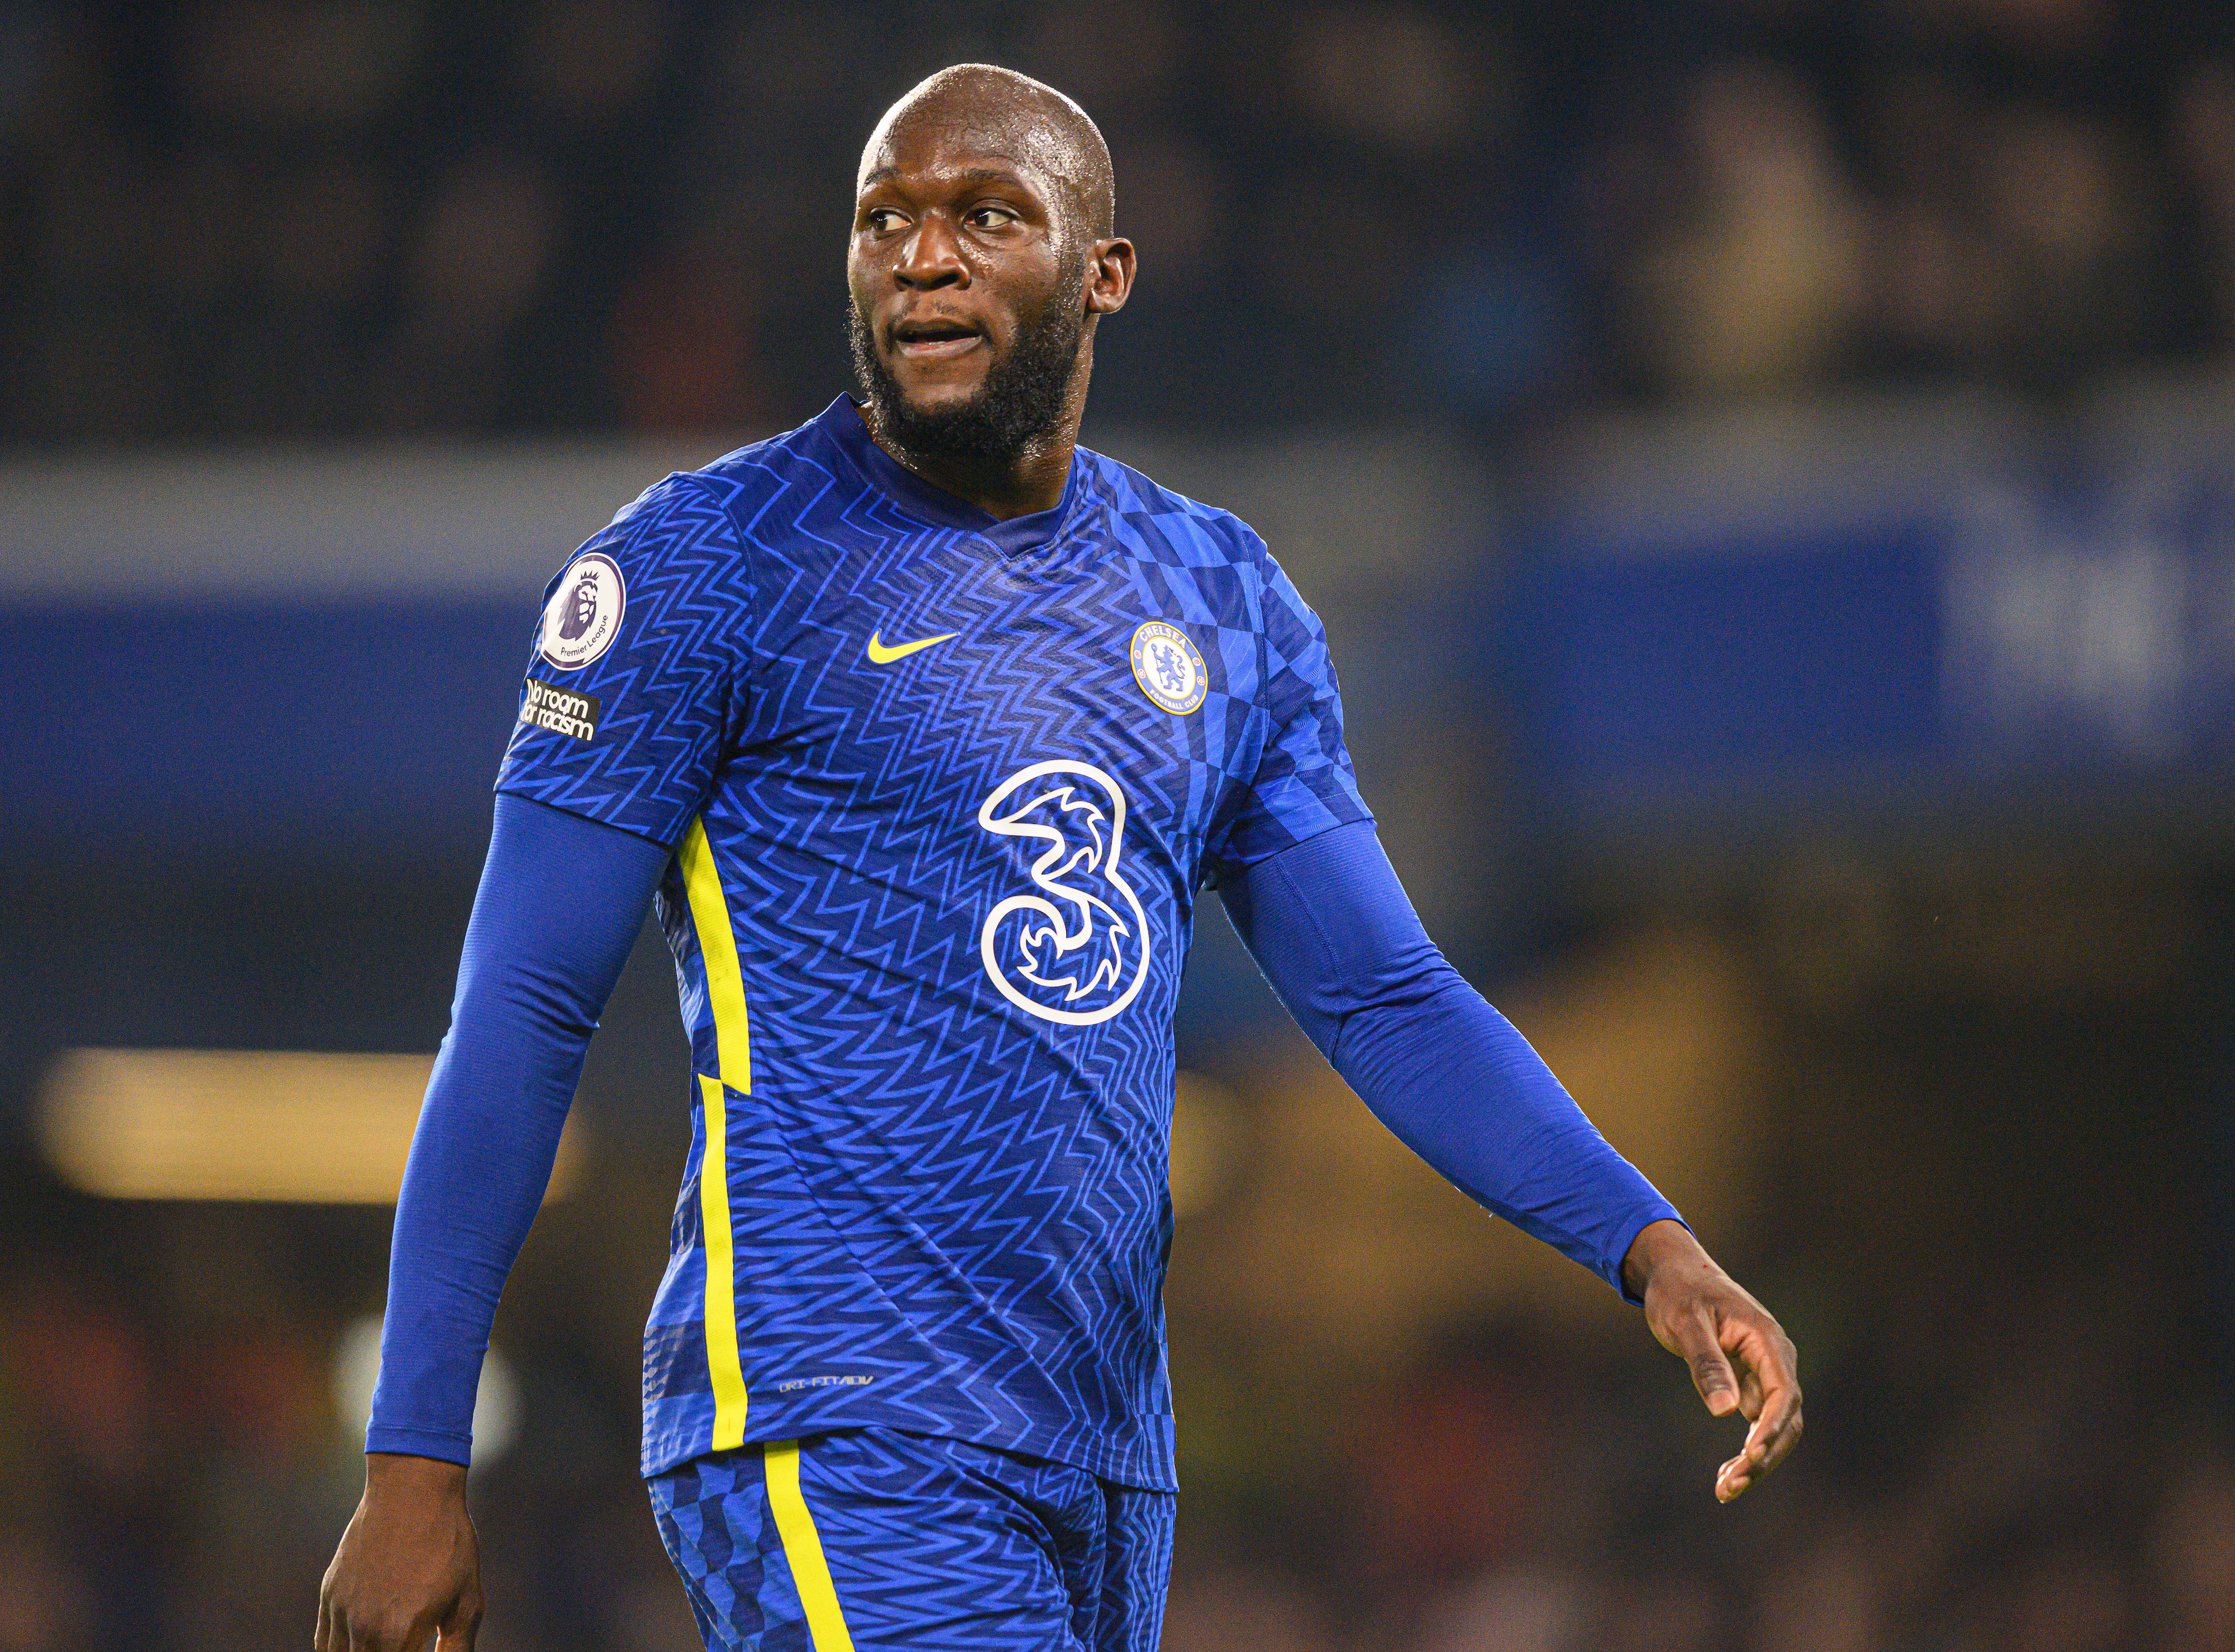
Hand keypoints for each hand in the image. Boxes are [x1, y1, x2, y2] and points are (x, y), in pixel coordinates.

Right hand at [318, 1453, 482, 1650]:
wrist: (412, 1490)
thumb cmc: (448, 1543)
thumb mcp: (468, 1599)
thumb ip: (458, 1647)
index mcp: (401, 1634)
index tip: (417, 1649)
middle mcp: (364, 1629)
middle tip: (404, 1645)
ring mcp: (342, 1612)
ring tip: (386, 1643)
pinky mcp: (329, 1595)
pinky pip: (324, 1643)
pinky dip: (339, 1651)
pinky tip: (359, 1645)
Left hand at [1622, 1219, 1802, 1502]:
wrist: (1673, 1272)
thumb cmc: (1678, 1292)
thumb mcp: (1685, 1323)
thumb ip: (1706, 1363)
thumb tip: (1726, 1412)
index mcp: (1766, 1340)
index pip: (1783, 1394)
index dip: (1771, 1430)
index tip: (1751, 1457)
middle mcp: (1774, 1358)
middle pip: (1785, 1418)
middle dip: (1763, 1456)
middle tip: (1729, 1486)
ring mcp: (1766, 1371)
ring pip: (1774, 1426)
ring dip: (1756, 1460)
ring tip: (1724, 1489)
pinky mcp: (1752, 1382)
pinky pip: (1758, 1422)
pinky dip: (1747, 1449)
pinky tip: (1724, 1475)